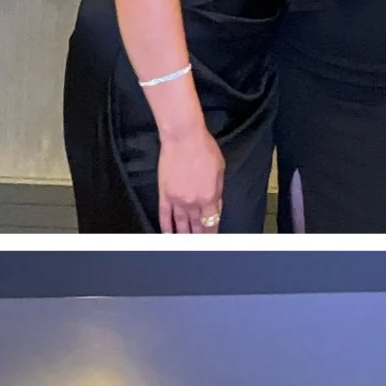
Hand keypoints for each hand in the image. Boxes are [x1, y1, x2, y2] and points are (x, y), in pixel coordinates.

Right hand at [156, 119, 225, 236]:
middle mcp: (193, 202)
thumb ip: (218, 192)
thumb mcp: (220, 171)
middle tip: (200, 247)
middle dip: (199, 238)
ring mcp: (177, 199)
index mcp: (210, 197)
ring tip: (186, 245)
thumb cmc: (204, 149)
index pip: (212, 221)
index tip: (213, 241)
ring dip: (184, 236)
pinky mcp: (164, 193)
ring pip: (181, 224)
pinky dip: (166, 226)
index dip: (213, 232)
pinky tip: (168, 235)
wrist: (184, 137)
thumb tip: (216, 207)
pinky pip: (164, 215)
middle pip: (197, 226)